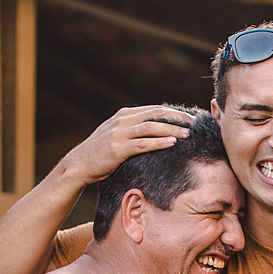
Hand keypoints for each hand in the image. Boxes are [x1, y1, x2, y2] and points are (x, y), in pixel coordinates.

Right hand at [61, 105, 195, 185]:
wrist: (79, 164)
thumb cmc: (101, 153)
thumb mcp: (117, 134)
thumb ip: (133, 129)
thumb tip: (156, 131)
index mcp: (124, 115)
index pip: (153, 109)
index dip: (173, 112)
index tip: (189, 117)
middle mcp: (122, 120)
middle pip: (155, 114)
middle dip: (176, 117)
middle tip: (193, 122)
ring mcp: (119, 134)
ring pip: (151, 127)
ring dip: (171, 130)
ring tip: (187, 134)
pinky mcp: (118, 148)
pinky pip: (142, 144)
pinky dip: (158, 143)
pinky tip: (172, 144)